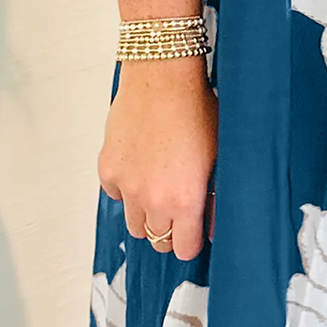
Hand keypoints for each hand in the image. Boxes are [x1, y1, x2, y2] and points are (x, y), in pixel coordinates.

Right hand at [98, 56, 216, 260]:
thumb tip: (210, 224)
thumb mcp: (219, 156)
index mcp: (185, 200)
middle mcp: (152, 199)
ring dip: (147, 214)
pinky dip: (126, 189)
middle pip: (158, 241)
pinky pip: (116, 195)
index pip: (184, 249)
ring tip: (160, 189)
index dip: (192, 241)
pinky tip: (141, 167)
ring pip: (134, 225)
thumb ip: (215, 197)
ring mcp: (127, 185)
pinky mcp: (108, 168)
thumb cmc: (196, 109)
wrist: (162, 77)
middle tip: (179, 209)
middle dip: (171, 230)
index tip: (194, 231)